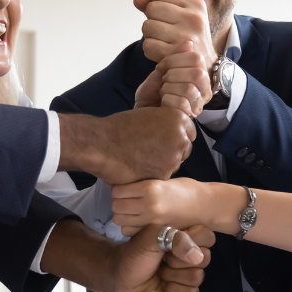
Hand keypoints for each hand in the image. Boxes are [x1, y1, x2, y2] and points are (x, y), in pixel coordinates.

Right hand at [59, 107, 193, 184]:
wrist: (101, 144)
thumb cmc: (119, 128)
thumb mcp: (147, 115)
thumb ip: (164, 124)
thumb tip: (172, 132)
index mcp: (178, 118)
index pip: (189, 132)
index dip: (177, 137)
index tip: (166, 141)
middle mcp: (180, 137)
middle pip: (184, 149)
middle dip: (172, 152)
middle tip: (153, 152)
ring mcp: (173, 157)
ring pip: (174, 164)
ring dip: (163, 164)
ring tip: (142, 160)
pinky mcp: (163, 174)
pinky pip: (163, 176)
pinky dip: (153, 175)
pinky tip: (139, 168)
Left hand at [107, 224, 207, 291]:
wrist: (120, 277)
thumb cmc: (135, 253)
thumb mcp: (152, 237)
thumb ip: (176, 238)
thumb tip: (197, 256)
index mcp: (187, 236)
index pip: (207, 237)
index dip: (191, 242)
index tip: (170, 243)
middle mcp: (191, 255)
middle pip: (204, 259)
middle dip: (178, 261)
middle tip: (162, 259)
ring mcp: (188, 274)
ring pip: (197, 277)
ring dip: (173, 276)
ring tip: (159, 272)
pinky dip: (172, 291)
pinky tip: (161, 286)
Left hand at [112, 178, 207, 236]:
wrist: (206, 206)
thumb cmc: (186, 189)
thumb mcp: (164, 180)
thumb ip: (144, 185)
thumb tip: (121, 186)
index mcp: (150, 187)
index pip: (118, 191)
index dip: (119, 190)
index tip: (125, 190)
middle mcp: (149, 204)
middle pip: (116, 206)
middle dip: (119, 203)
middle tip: (128, 201)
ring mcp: (152, 220)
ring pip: (120, 220)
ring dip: (123, 216)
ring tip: (132, 211)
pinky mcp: (155, 231)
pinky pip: (130, 231)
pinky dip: (130, 227)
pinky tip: (138, 221)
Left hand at [133, 44, 211, 116]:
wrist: (142, 114)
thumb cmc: (152, 94)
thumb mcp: (161, 70)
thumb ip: (174, 56)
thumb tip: (189, 43)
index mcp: (199, 76)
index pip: (197, 59)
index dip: (176, 58)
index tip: (162, 66)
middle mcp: (203, 91)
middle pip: (197, 73)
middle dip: (173, 74)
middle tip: (163, 81)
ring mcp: (198, 105)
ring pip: (189, 88)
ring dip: (168, 88)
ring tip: (163, 92)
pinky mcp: (190, 117)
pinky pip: (182, 102)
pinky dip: (167, 100)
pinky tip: (163, 104)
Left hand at [136, 0, 216, 66]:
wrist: (204, 66)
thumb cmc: (188, 35)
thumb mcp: (180, 13)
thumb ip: (156, 2)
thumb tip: (136, 0)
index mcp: (196, 4)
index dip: (155, 1)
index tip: (165, 13)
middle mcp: (193, 18)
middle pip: (151, 8)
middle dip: (151, 19)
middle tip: (163, 29)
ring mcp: (185, 37)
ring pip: (147, 27)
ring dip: (150, 35)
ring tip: (163, 40)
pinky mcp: (175, 55)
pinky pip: (148, 46)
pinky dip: (150, 49)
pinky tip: (162, 51)